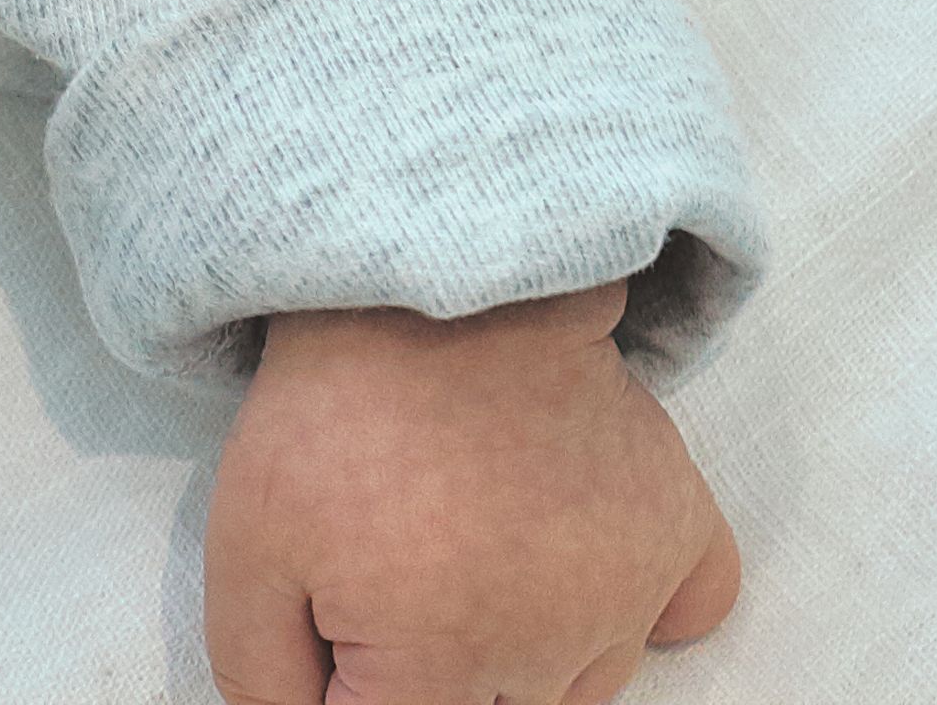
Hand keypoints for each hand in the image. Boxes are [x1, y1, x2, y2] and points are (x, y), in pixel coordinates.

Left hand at [208, 287, 747, 704]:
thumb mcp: (246, 551)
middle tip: (403, 566)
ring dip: (526, 649)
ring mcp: (627, 592)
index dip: (357, 684)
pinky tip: (580, 563)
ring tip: (475, 540)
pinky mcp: (679, 528)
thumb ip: (263, 682)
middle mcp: (550, 652)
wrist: (437, 272)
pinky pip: (690, 612)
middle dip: (436, 669)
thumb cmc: (335, 414)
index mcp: (439, 670)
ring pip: (576, 690)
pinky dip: (644, 608)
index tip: (345, 621)